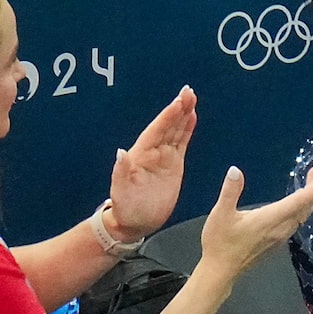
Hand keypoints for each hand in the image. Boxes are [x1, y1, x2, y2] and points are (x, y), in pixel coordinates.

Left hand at [106, 86, 197, 239]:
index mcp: (141, 154)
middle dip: (178, 108)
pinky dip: (187, 129)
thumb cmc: (126, 207)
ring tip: (192, 98)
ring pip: (176, 130)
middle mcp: (153, 152)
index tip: (178, 102)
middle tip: (189, 92)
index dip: (168, 116)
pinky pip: (182, 142)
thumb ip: (121, 171)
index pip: (157, 131)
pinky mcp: (174, 164)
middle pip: (168, 125)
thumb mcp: (120, 191)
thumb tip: (121, 152)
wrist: (135, 221)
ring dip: (184, 114)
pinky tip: (192, 117)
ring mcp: (164, 157)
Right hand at [198, 164, 312, 278]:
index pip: (301, 200)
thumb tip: (235, 170)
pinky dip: (304, 204)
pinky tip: (300, 198)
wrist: (220, 270)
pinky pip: (298, 219)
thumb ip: (230, 191)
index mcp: (271, 218)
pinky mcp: (277, 239)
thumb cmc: (220, 243)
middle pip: (307, 204)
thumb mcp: (221, 214)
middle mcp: (281, 227)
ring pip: (304, 213)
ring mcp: (281, 235)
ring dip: (312, 194)